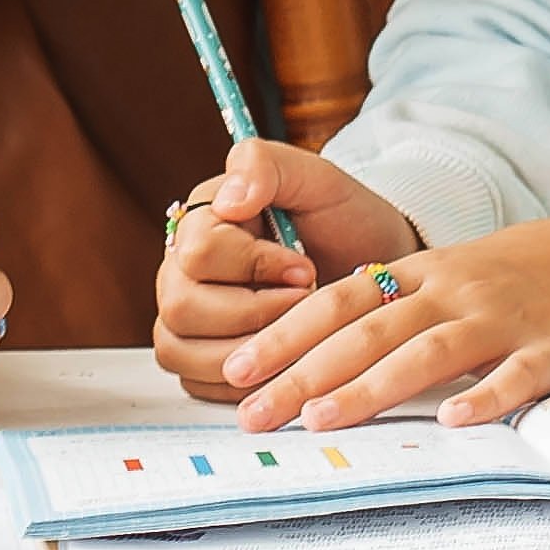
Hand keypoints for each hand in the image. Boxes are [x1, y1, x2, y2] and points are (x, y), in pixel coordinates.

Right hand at [153, 139, 413, 402]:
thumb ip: (267, 166)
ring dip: (247, 351)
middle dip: (253, 313)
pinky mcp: (197, 358)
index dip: (256, 265)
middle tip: (303, 305)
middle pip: (181, 306)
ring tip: (295, 337)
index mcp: (202, 219)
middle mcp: (180, 269)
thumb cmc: (342, 222)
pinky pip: (193, 382)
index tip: (305, 267)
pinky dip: (239, 382)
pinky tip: (281, 363)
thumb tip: (227, 200)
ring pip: (178, 349)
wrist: (371, 270)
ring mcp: (184, 316)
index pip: (200, 252)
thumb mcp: (318, 179)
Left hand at [215, 208, 549, 432]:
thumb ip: (397, 309)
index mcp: (426, 273)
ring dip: (370, 387)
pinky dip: (484, 397)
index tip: (232, 371)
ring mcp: (505, 318)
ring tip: (320, 420)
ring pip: (427, 350)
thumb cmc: (526, 278)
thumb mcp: (455, 278)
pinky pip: (517, 376)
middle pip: (369, 329)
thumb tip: (319, 358)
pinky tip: (452, 422)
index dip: (284, 334)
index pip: (339, 300)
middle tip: (251, 415)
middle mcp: (456, 290)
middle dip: (303, 371)